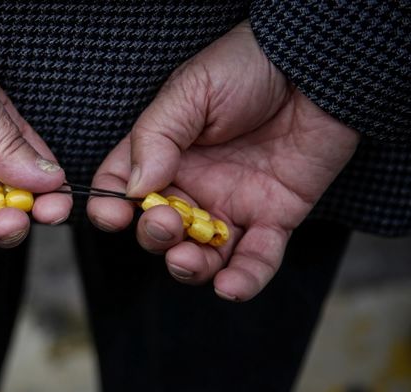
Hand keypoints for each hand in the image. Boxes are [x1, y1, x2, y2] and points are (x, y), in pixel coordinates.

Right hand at [87, 21, 358, 300]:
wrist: (317, 68)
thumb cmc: (247, 67)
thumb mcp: (190, 91)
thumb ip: (157, 137)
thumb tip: (135, 189)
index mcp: (162, 154)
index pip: (122, 189)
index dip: (111, 207)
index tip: (114, 216)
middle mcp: (192, 186)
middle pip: (158, 230)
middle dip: (154, 236)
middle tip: (166, 223)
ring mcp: (231, 206)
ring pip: (201, 255)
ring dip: (189, 268)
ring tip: (187, 260)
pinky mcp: (273, 219)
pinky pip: (256, 260)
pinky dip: (243, 281)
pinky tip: (230, 287)